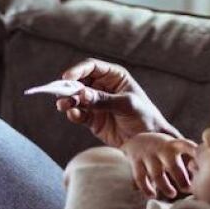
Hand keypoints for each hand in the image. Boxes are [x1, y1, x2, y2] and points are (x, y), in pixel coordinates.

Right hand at [55, 58, 179, 147]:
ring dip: (68, 101)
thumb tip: (82, 94)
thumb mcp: (126, 105)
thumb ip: (103, 100)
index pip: (91, 67)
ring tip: (63, 105)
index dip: (78, 70)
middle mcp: (101, 87)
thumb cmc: (144, 116)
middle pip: (79, 82)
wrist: (148, 141)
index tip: (67, 77)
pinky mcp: (91, 119)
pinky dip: (73, 114)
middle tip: (61, 94)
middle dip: (69, 87)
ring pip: (75, 98)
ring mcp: (95, 103)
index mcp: (113, 76)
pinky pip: (78, 114)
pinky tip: (74, 115)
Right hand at [121, 133, 197, 198]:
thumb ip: (187, 156)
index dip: (193, 151)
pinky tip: (152, 194)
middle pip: (172, 165)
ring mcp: (147, 155)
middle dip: (181, 179)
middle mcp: (160, 149)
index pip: (185, 145)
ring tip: (172, 194)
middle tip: (187, 189)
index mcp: (173, 145)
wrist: (135, 137)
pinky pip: (140, 177)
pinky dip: (146, 188)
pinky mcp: (136, 162)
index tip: (200, 157)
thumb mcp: (174, 146)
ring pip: (157, 174)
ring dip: (165, 186)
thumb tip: (200, 173)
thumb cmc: (162, 148)